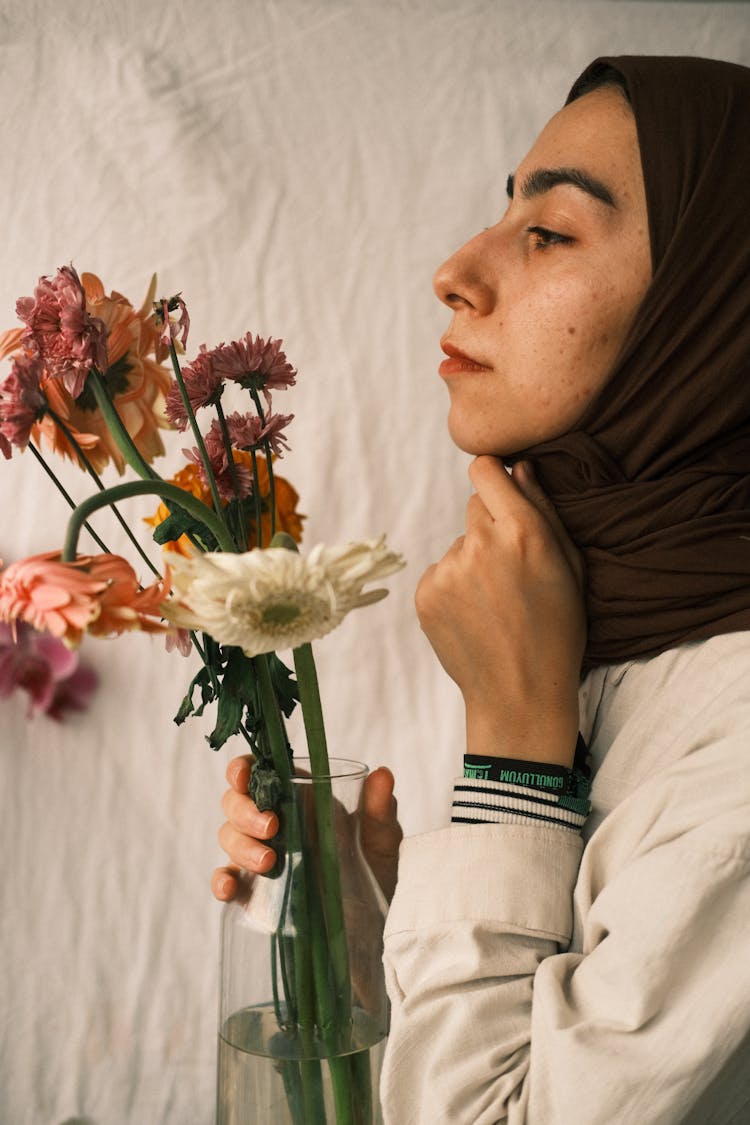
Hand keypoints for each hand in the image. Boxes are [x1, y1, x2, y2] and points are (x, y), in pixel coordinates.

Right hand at [211, 756, 402, 903]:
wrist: (375, 922)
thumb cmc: (376, 867)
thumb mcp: (382, 837)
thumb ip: (380, 807)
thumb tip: (383, 774)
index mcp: (299, 796)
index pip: (258, 771)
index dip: (242, 769)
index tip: (244, 777)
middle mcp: (273, 821)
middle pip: (235, 803)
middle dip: (245, 812)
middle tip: (272, 828)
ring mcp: (259, 855)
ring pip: (229, 838)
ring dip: (241, 846)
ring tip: (269, 863)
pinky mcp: (254, 891)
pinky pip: (226, 881)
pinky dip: (221, 882)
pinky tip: (229, 890)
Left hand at [414, 456, 585, 764]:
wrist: (519, 694)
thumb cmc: (557, 631)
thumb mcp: (570, 568)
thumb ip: (544, 510)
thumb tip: (519, 465)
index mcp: (523, 532)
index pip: (485, 470)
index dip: (494, 479)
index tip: (501, 493)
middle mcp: (481, 544)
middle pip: (473, 507)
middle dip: (491, 528)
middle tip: (511, 572)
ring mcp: (449, 570)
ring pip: (458, 546)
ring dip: (472, 564)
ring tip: (495, 604)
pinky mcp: (426, 593)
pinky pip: (440, 573)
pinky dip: (453, 589)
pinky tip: (475, 617)